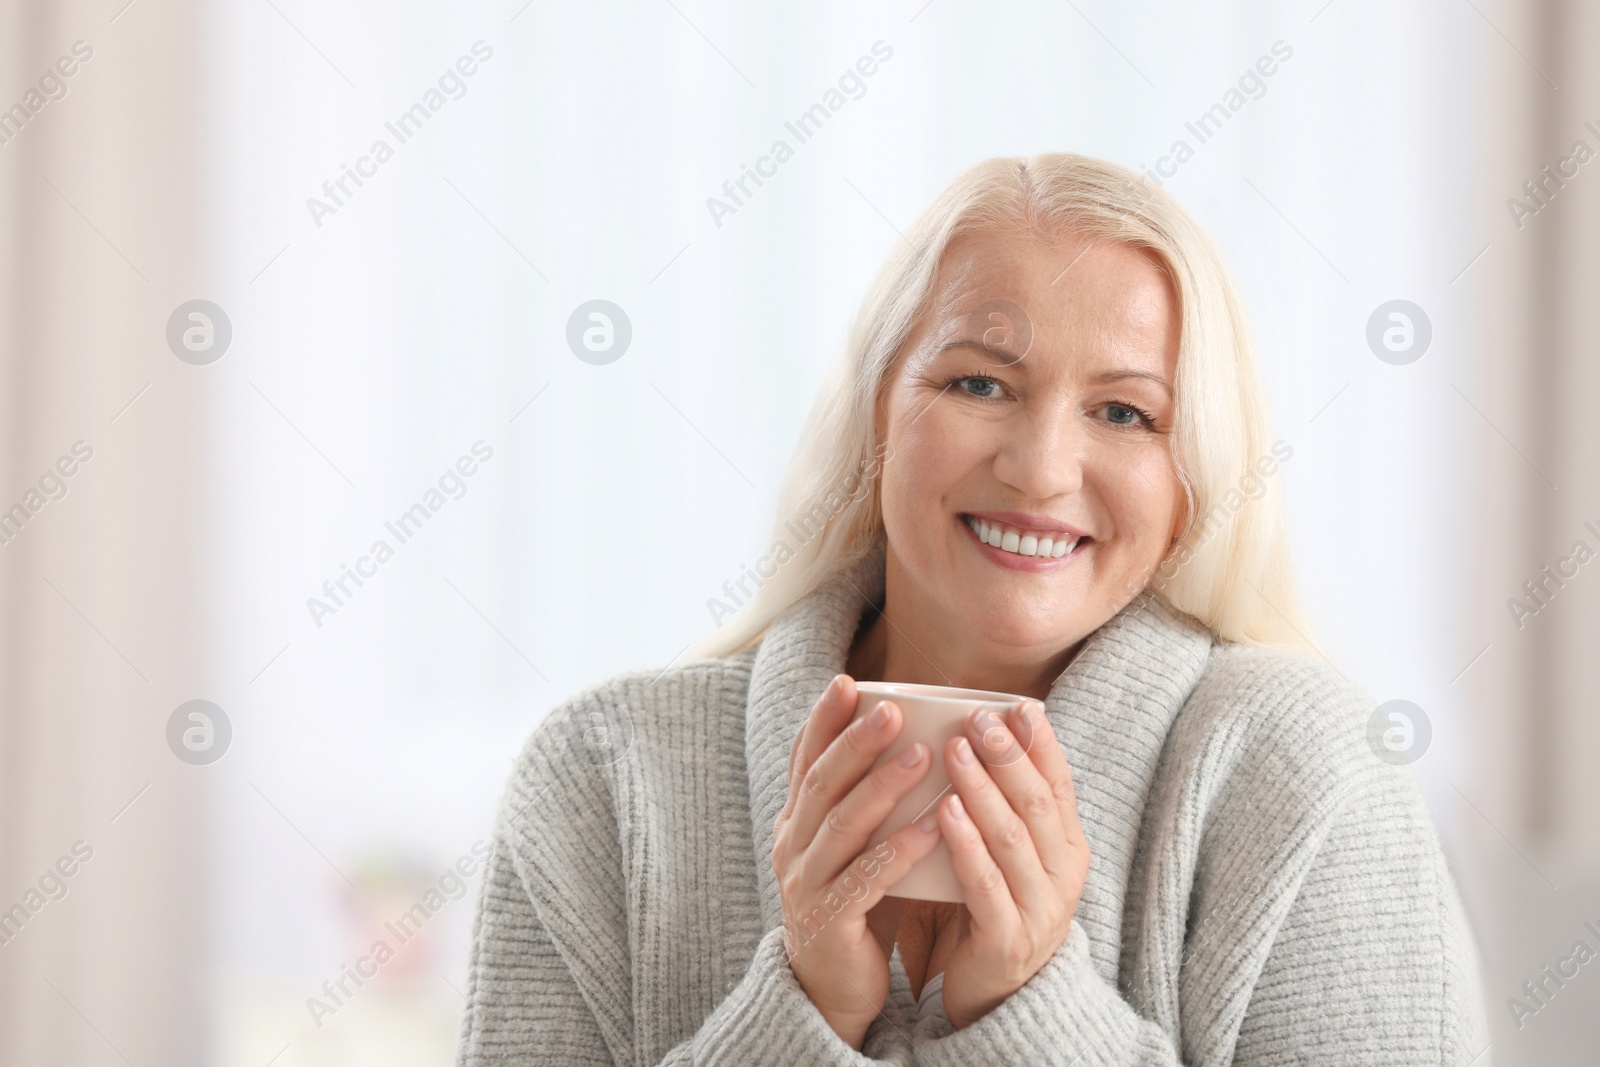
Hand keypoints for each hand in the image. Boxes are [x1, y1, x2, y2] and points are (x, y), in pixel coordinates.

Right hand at [771, 674, 945, 1048]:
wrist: (832, 991)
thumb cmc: (854, 905)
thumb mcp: (849, 846)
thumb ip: (861, 800)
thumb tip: (904, 736)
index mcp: (795, 822)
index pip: (804, 760)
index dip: (823, 720)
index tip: (847, 681)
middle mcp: (791, 847)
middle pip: (821, 783)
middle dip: (856, 742)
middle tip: (892, 708)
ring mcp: (805, 885)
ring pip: (843, 826)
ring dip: (883, 787)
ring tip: (924, 755)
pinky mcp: (830, 921)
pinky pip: (868, 879)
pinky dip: (900, 849)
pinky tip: (933, 825)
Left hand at [929, 699, 1089, 1029]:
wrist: (992, 997)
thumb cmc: (990, 908)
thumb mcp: (1009, 854)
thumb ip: (1006, 806)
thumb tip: (985, 732)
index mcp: (1068, 849)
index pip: (1061, 785)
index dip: (1040, 745)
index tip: (1017, 706)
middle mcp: (1064, 876)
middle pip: (1039, 804)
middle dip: (1008, 756)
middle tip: (977, 717)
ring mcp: (1040, 910)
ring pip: (1013, 838)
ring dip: (983, 789)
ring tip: (955, 749)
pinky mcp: (1008, 940)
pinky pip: (985, 884)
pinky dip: (967, 843)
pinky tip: (945, 810)